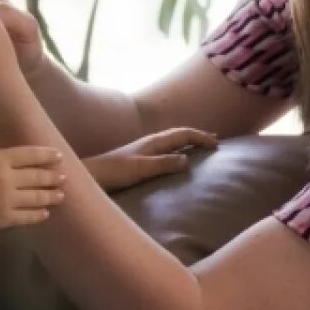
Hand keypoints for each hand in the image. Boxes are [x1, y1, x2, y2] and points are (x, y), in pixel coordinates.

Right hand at [0, 110, 65, 233]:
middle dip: (53, 176)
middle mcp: (6, 179)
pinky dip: (38, 215)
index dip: (46, 155)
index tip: (58, 156)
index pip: (29, 155)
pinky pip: (26, 217)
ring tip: (62, 194)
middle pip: (37, 176)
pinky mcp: (3, 219)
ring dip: (51, 195)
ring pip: (36, 197)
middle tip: (64, 176)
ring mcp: (7, 200)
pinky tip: (45, 213)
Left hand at [84, 128, 218, 192]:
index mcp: (154, 142)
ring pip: (173, 140)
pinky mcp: (140, 158)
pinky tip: (177, 156)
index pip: (182, 134)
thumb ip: (163, 163)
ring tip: (201, 144)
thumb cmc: (115, 172)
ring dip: (189, 141)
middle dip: (197, 136)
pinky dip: (178, 149)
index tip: (216, 144)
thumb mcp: (141, 169)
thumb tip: (187, 160)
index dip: (200, 137)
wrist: (93, 175)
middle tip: (214, 140)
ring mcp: (145, 149)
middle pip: (179, 134)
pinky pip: (166, 149)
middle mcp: (151, 142)